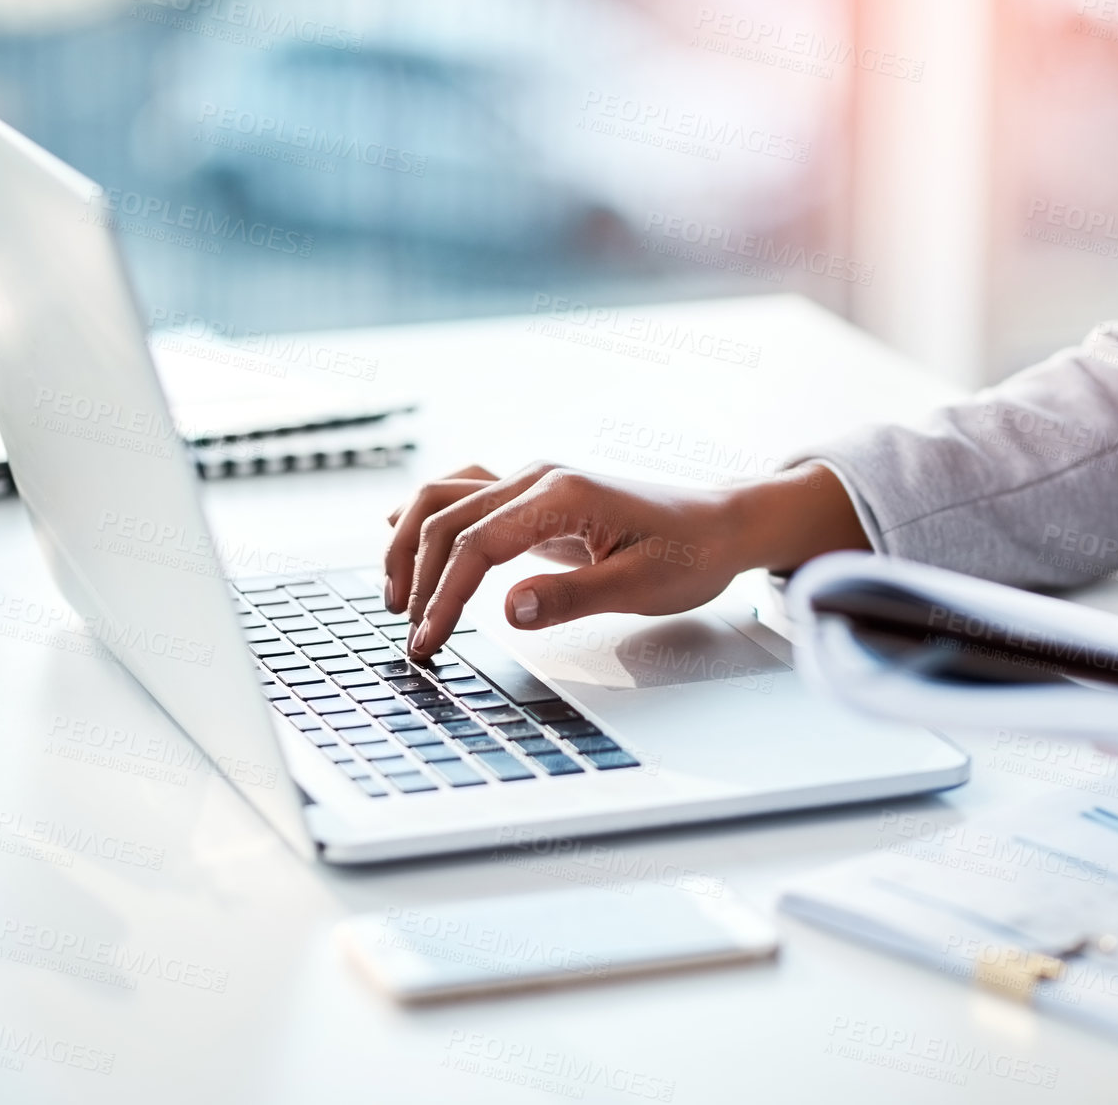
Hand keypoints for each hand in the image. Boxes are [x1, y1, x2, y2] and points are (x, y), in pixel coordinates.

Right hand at [382, 461, 867, 656]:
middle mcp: (539, 475)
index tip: (429, 642)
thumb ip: (572, 597)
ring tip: (395, 596)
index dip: (444, 596)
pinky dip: (429, 516)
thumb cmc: (690, 554)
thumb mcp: (641, 586)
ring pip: (446, 496)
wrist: (722, 524)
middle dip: (416, 576)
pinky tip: (399, 535)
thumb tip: (509, 609)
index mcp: (562, 495)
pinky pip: (465, 492)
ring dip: (410, 541)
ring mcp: (534, 478)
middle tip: (410, 635)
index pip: (477, 544)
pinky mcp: (535, 493)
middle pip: (447, 516)